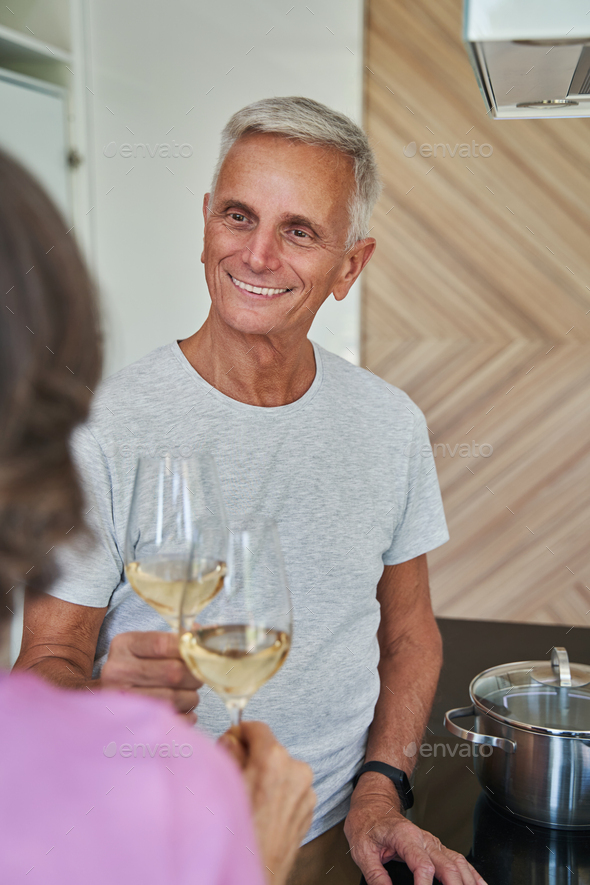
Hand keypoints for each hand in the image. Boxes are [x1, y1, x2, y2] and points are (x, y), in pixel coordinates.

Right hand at [101, 631, 201, 720]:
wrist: (107, 697)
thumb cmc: (135, 666)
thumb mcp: (144, 646)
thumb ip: (173, 640)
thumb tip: (202, 633)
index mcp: (123, 646)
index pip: (163, 644)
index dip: (188, 648)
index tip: (199, 652)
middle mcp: (118, 672)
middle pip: (173, 673)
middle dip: (194, 675)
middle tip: (198, 675)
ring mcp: (122, 700)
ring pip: (175, 698)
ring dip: (191, 697)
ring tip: (188, 693)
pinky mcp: (131, 725)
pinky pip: (171, 722)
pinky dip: (186, 717)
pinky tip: (184, 710)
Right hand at [219, 721, 315, 884]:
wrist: (256, 874)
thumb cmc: (236, 835)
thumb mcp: (223, 785)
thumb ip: (229, 753)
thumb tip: (232, 740)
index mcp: (274, 759)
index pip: (257, 728)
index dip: (240, 733)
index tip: (231, 742)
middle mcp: (297, 770)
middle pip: (270, 749)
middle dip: (252, 757)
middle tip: (236, 775)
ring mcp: (307, 791)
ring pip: (282, 769)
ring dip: (267, 775)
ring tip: (250, 798)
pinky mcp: (310, 808)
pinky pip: (291, 788)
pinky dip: (278, 792)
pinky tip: (263, 810)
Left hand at [344, 778, 486, 884]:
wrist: (372, 806)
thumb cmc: (368, 825)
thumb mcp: (362, 851)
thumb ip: (376, 876)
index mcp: (405, 837)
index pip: (423, 865)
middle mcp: (424, 839)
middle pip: (447, 866)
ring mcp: (433, 843)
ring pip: (458, 863)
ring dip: (467, 882)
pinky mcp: (437, 848)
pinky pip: (459, 860)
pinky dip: (472, 874)